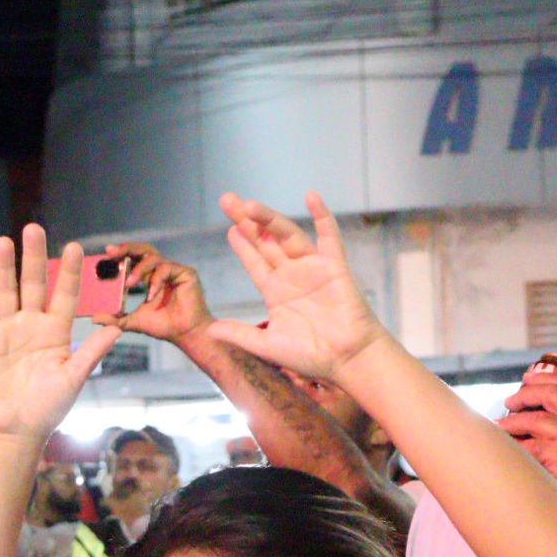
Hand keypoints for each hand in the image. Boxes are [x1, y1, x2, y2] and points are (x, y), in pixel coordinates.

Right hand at [0, 225, 120, 440]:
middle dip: (33, 257)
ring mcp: (7, 333)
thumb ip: (91, 353)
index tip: (75, 247)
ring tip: (3, 242)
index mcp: (56, 332)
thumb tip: (117, 329)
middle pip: (33, 284)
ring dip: (3, 269)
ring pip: (5, 293)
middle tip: (34, 229)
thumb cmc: (48, 408)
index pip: (65, 295)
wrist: (16, 431)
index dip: (69, 272)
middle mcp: (32, 326)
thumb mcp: (73, 379)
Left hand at [94, 242, 214, 347]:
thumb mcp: (133, 321)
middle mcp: (161, 270)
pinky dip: (156, 280)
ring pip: (153, 257)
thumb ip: (116, 318)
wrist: (185, 335)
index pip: (134, 258)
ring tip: (129, 283)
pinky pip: (166, 268)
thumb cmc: (164, 326)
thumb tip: (94, 318)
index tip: (106, 253)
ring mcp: (174, 270)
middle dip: (126, 248)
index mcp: (149, 277)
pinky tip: (151, 295)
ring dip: (139, 269)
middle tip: (112, 253)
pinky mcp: (186, 273)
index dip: (121, 254)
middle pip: (143, 250)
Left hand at [204, 191, 389, 381]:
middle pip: (265, 242)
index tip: (229, 228)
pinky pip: (329, 237)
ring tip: (248, 205)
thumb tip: (209, 331)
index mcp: (277, 292)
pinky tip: (311, 196)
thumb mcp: (267, 346)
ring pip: (288, 235)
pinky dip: (322, 216)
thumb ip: (240, 334)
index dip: (242, 245)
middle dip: (246, 221)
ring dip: (269, 219)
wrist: (347, 359)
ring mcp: (313, 268)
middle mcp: (292, 275)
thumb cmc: (312, 356)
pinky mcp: (335, 266)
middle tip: (228, 200)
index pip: (255, 262)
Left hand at [497, 373, 556, 524]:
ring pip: (533, 418)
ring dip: (511, 422)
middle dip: (525, 394)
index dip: (546, 379)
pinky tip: (505, 449)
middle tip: (509, 401)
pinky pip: (527, 444)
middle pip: (551, 393)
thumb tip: (544, 408)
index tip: (528, 379)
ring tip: (500, 426)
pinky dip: (513, 445)